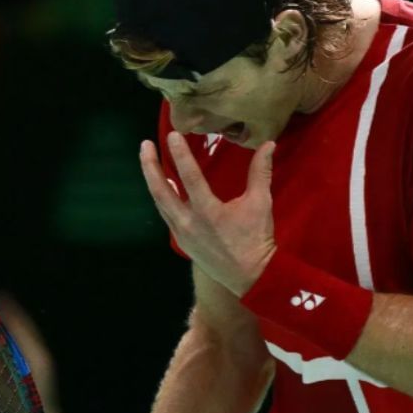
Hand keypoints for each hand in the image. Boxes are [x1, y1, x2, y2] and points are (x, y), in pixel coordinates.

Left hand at [140, 132, 278, 296]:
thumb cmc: (255, 239)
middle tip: (144, 145)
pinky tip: (161, 186)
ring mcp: (181, 233)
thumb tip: (268, 144)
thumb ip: (260, 172)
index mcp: (207, 212)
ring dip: (153, 180)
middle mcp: (188, 222)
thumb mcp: (260, 203)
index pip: (189, 177)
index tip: (171, 135)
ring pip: (160, 203)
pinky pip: (166, 214)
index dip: (180, 154)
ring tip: (148, 161)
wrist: (249, 276)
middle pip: (161, 191)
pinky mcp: (181, 240)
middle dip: (150, 166)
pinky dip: (162, 198)